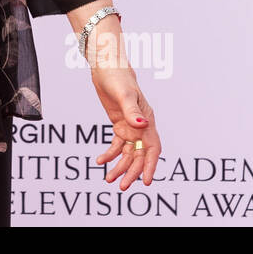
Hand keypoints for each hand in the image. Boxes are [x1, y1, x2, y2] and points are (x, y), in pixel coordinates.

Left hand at [89, 65, 160, 189]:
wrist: (107, 66)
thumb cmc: (118, 77)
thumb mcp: (124, 94)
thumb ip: (132, 111)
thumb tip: (142, 125)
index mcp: (147, 121)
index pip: (152, 148)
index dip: (150, 166)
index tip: (145, 182)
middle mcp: (141, 126)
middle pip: (139, 155)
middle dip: (131, 172)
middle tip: (121, 187)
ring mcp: (131, 126)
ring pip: (128, 153)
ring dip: (120, 167)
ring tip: (108, 180)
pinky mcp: (119, 124)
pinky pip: (116, 145)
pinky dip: (109, 154)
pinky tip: (99, 161)